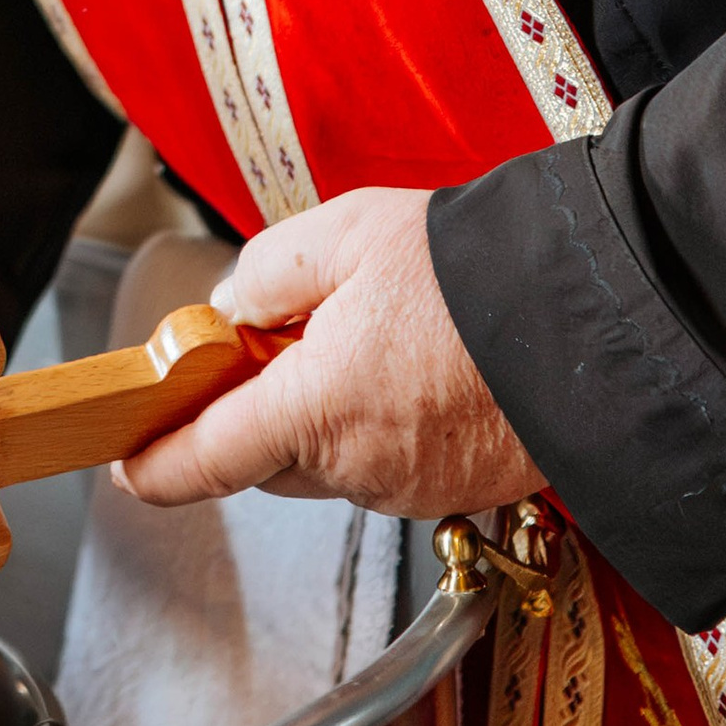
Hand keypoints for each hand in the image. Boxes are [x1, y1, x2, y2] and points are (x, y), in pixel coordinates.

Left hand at [116, 185, 535, 518]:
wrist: (598, 315)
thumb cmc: (476, 272)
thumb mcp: (343, 235)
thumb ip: (267, 274)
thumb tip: (236, 311)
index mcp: (317, 410)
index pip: (208, 459)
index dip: (158, 467)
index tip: (127, 468)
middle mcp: (361, 467)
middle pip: (272, 456)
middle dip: (262, 408)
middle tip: (290, 337)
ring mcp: (414, 487)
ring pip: (335, 459)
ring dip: (332, 412)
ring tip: (380, 336)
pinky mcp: (460, 490)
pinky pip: (393, 462)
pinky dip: (387, 423)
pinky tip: (421, 368)